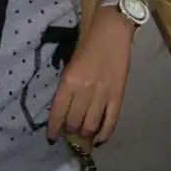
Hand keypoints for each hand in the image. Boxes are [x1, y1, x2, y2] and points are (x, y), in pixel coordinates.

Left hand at [47, 6, 133, 146]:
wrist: (112, 31)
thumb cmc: (88, 43)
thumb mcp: (70, 62)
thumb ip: (67, 85)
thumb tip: (64, 108)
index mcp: (69, 79)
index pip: (58, 112)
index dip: (54, 128)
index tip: (52, 137)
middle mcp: (84, 90)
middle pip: (74, 122)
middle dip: (70, 130)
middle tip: (70, 132)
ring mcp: (103, 94)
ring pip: (91, 126)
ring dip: (85, 134)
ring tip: (83, 134)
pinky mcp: (118, 96)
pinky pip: (110, 122)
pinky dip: (103, 135)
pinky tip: (98, 139)